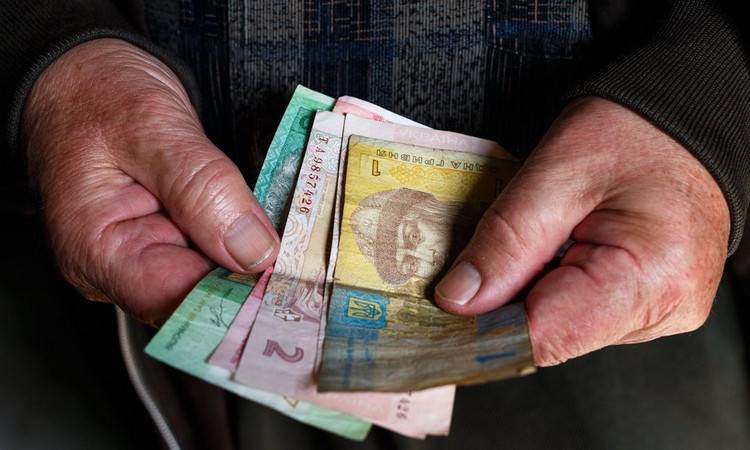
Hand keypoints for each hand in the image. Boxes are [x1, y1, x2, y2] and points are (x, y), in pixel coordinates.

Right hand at [23, 39, 278, 323]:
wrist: (85, 76)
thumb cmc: (99, 94)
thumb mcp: (152, 128)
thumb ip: (202, 187)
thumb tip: (253, 250)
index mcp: (97, 251)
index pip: (177, 302)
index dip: (237, 298)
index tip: (288, 279)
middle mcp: (119, 268)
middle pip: (201, 297)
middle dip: (255, 279)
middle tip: (307, 259)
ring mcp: (146, 256)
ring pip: (215, 278)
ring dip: (257, 260)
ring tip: (296, 239)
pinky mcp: (170, 240)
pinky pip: (216, 253)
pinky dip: (246, 241)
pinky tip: (273, 228)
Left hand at [435, 97, 729, 365]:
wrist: (686, 120)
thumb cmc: (634, 131)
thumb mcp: (556, 174)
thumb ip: (505, 241)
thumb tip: (459, 300)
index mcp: (650, 278)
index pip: (545, 338)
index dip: (483, 328)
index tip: (441, 308)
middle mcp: (666, 310)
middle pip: (552, 335)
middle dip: (504, 303)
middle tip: (475, 261)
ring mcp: (663, 312)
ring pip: (564, 326)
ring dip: (529, 292)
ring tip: (531, 240)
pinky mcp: (652, 305)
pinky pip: (584, 313)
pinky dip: (555, 287)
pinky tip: (553, 250)